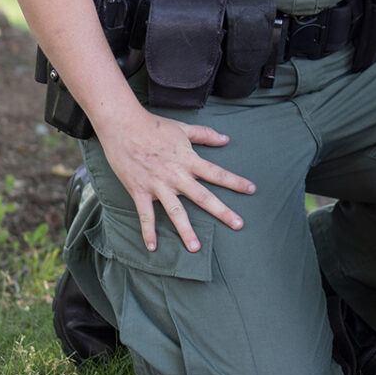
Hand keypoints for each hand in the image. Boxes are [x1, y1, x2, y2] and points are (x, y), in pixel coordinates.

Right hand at [96, 105, 255, 251]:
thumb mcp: (183, 128)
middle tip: (238, 225)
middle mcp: (176, 175)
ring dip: (186, 230)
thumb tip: (226, 139)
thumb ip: (205, 135)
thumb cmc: (154, 125)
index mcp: (188, 160)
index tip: (252, 190)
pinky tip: (152, 247)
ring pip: (175, 211)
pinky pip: (145, 215)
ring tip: (196, 248)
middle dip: (222, 211)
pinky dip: (148, 231)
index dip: (235, 182)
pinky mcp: (139, 191)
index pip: (217, 173)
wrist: (123, 126)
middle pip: (203, 196)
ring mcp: (158, 185)